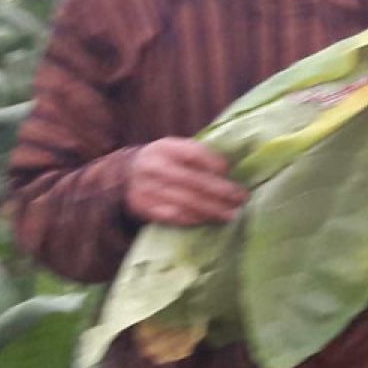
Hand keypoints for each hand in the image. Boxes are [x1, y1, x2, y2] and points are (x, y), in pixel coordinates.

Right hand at [126, 137, 248, 225]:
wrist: (125, 175)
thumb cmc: (164, 161)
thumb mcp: (175, 148)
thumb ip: (198, 154)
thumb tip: (229, 169)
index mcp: (164, 148)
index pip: (193, 153)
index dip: (213, 162)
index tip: (229, 171)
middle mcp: (153, 166)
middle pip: (193, 180)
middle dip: (221, 191)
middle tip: (242, 198)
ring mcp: (146, 188)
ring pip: (185, 201)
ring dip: (212, 209)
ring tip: (232, 214)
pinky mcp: (142, 207)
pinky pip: (173, 216)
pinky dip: (194, 219)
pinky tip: (209, 220)